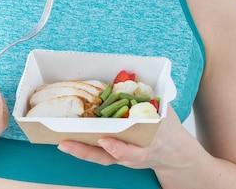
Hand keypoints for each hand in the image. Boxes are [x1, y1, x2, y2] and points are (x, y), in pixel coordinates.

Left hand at [58, 104, 195, 170]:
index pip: (134, 148)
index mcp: (151, 141)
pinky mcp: (116, 158)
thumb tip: (131, 75)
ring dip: (80, 151)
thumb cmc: (168, 129)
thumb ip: (149, 96)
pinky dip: (84, 150)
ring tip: (63, 142)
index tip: (105, 141)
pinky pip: (98, 156)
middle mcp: (135, 153)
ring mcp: (125, 159)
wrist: (172, 153)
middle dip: (89, 151)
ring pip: (101, 158)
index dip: (119, 148)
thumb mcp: (164, 110)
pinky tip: (68, 141)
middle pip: (110, 157)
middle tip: (69, 143)